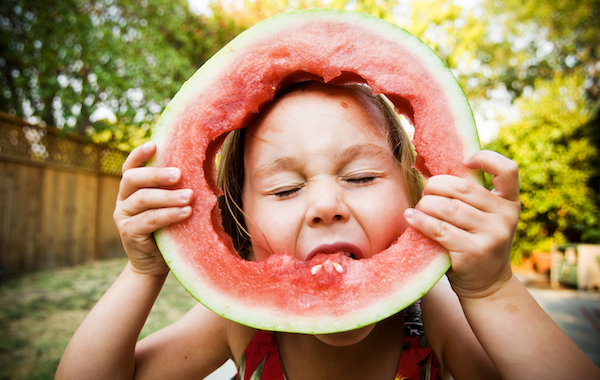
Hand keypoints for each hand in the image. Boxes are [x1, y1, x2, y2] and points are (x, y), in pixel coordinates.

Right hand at [113, 142, 193, 275]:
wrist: (155, 263)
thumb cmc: (168, 228)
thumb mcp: (171, 205)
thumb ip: (175, 188)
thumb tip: (202, 165)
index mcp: (132, 188)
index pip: (131, 166)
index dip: (140, 154)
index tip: (155, 144)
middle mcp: (123, 199)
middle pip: (133, 179)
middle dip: (157, 174)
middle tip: (179, 174)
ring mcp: (123, 216)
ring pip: (142, 199)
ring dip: (168, 196)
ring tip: (189, 196)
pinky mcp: (128, 233)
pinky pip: (148, 220)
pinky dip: (168, 215)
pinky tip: (185, 212)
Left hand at [405, 150, 520, 298]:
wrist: (487, 284)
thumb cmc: (477, 242)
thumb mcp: (484, 218)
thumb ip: (470, 196)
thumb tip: (429, 166)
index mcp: (509, 203)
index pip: (508, 170)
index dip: (486, 158)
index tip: (465, 161)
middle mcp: (505, 217)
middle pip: (462, 188)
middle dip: (436, 186)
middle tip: (426, 192)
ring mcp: (491, 235)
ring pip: (448, 207)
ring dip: (425, 204)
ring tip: (418, 207)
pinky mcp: (473, 251)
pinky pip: (439, 229)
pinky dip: (420, 220)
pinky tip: (411, 217)